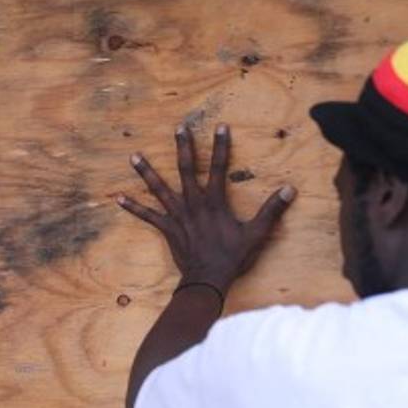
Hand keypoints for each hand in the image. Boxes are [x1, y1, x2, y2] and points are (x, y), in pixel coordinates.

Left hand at [117, 124, 295, 292]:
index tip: (220, 127)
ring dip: (146, 172)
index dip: (221, 147)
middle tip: (178, 128)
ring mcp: (177, 215)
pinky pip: (147, 215)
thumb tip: (290, 189)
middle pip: (186, 170)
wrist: (207, 280)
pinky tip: (117, 198)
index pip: (219, 168)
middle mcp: (193, 204)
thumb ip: (272, 210)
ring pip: (159, 189)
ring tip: (133, 156)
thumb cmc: (232, 257)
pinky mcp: (166, 228)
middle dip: (183, 147)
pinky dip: (132, 207)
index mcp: (214, 202)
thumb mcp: (256, 233)